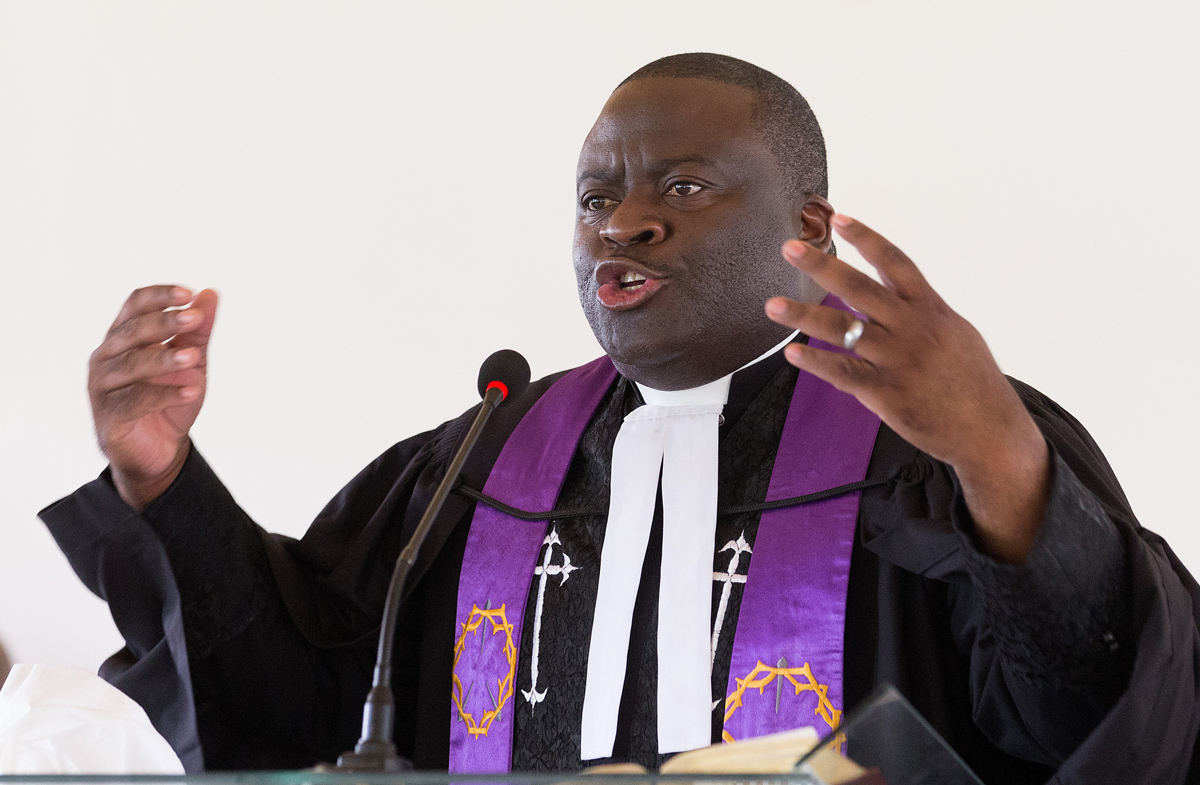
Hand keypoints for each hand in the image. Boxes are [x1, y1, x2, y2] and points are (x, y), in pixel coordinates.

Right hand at [88, 286, 217, 509]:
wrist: (162, 448)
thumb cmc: (170, 397)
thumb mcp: (191, 362)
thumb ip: (197, 331)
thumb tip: (210, 293)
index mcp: (123, 337)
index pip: (133, 305)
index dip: (158, 297)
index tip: (188, 293)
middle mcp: (106, 357)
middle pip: (130, 331)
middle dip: (164, 323)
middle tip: (194, 318)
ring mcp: (103, 387)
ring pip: (130, 365)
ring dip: (164, 359)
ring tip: (194, 357)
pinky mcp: (109, 417)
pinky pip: (135, 401)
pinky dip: (164, 395)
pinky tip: (191, 392)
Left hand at [765, 215, 1049, 563]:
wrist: (991, 430)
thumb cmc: (973, 381)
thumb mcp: (956, 333)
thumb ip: (921, 312)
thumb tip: (896, 293)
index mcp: (930, 309)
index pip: (895, 263)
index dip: (866, 239)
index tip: (839, 219)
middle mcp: (912, 329)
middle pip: (860, 288)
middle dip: (822, 266)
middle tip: (790, 248)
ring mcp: (897, 360)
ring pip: (843, 330)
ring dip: (804, 315)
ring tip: (772, 305)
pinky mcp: (886, 392)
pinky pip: (844, 373)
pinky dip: (817, 362)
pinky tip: (792, 354)